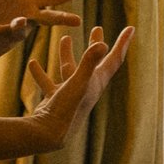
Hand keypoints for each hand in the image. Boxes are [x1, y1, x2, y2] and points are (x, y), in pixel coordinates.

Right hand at [26, 23, 132, 150]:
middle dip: (97, 45)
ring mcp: (71, 95)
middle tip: (97, 28)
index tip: (130, 28)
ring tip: (65, 38)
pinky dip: (42, 73)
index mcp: (96, 82)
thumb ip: (89, 62)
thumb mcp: (78, 82)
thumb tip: (103, 43)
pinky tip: (33, 63)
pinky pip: (49, 82)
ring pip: (70, 70)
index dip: (123, 43)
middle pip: (96, 62)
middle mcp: (87, 88)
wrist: (49, 135)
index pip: (114, 59)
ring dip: (67, 54)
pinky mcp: (56, 101)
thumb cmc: (66, 109)